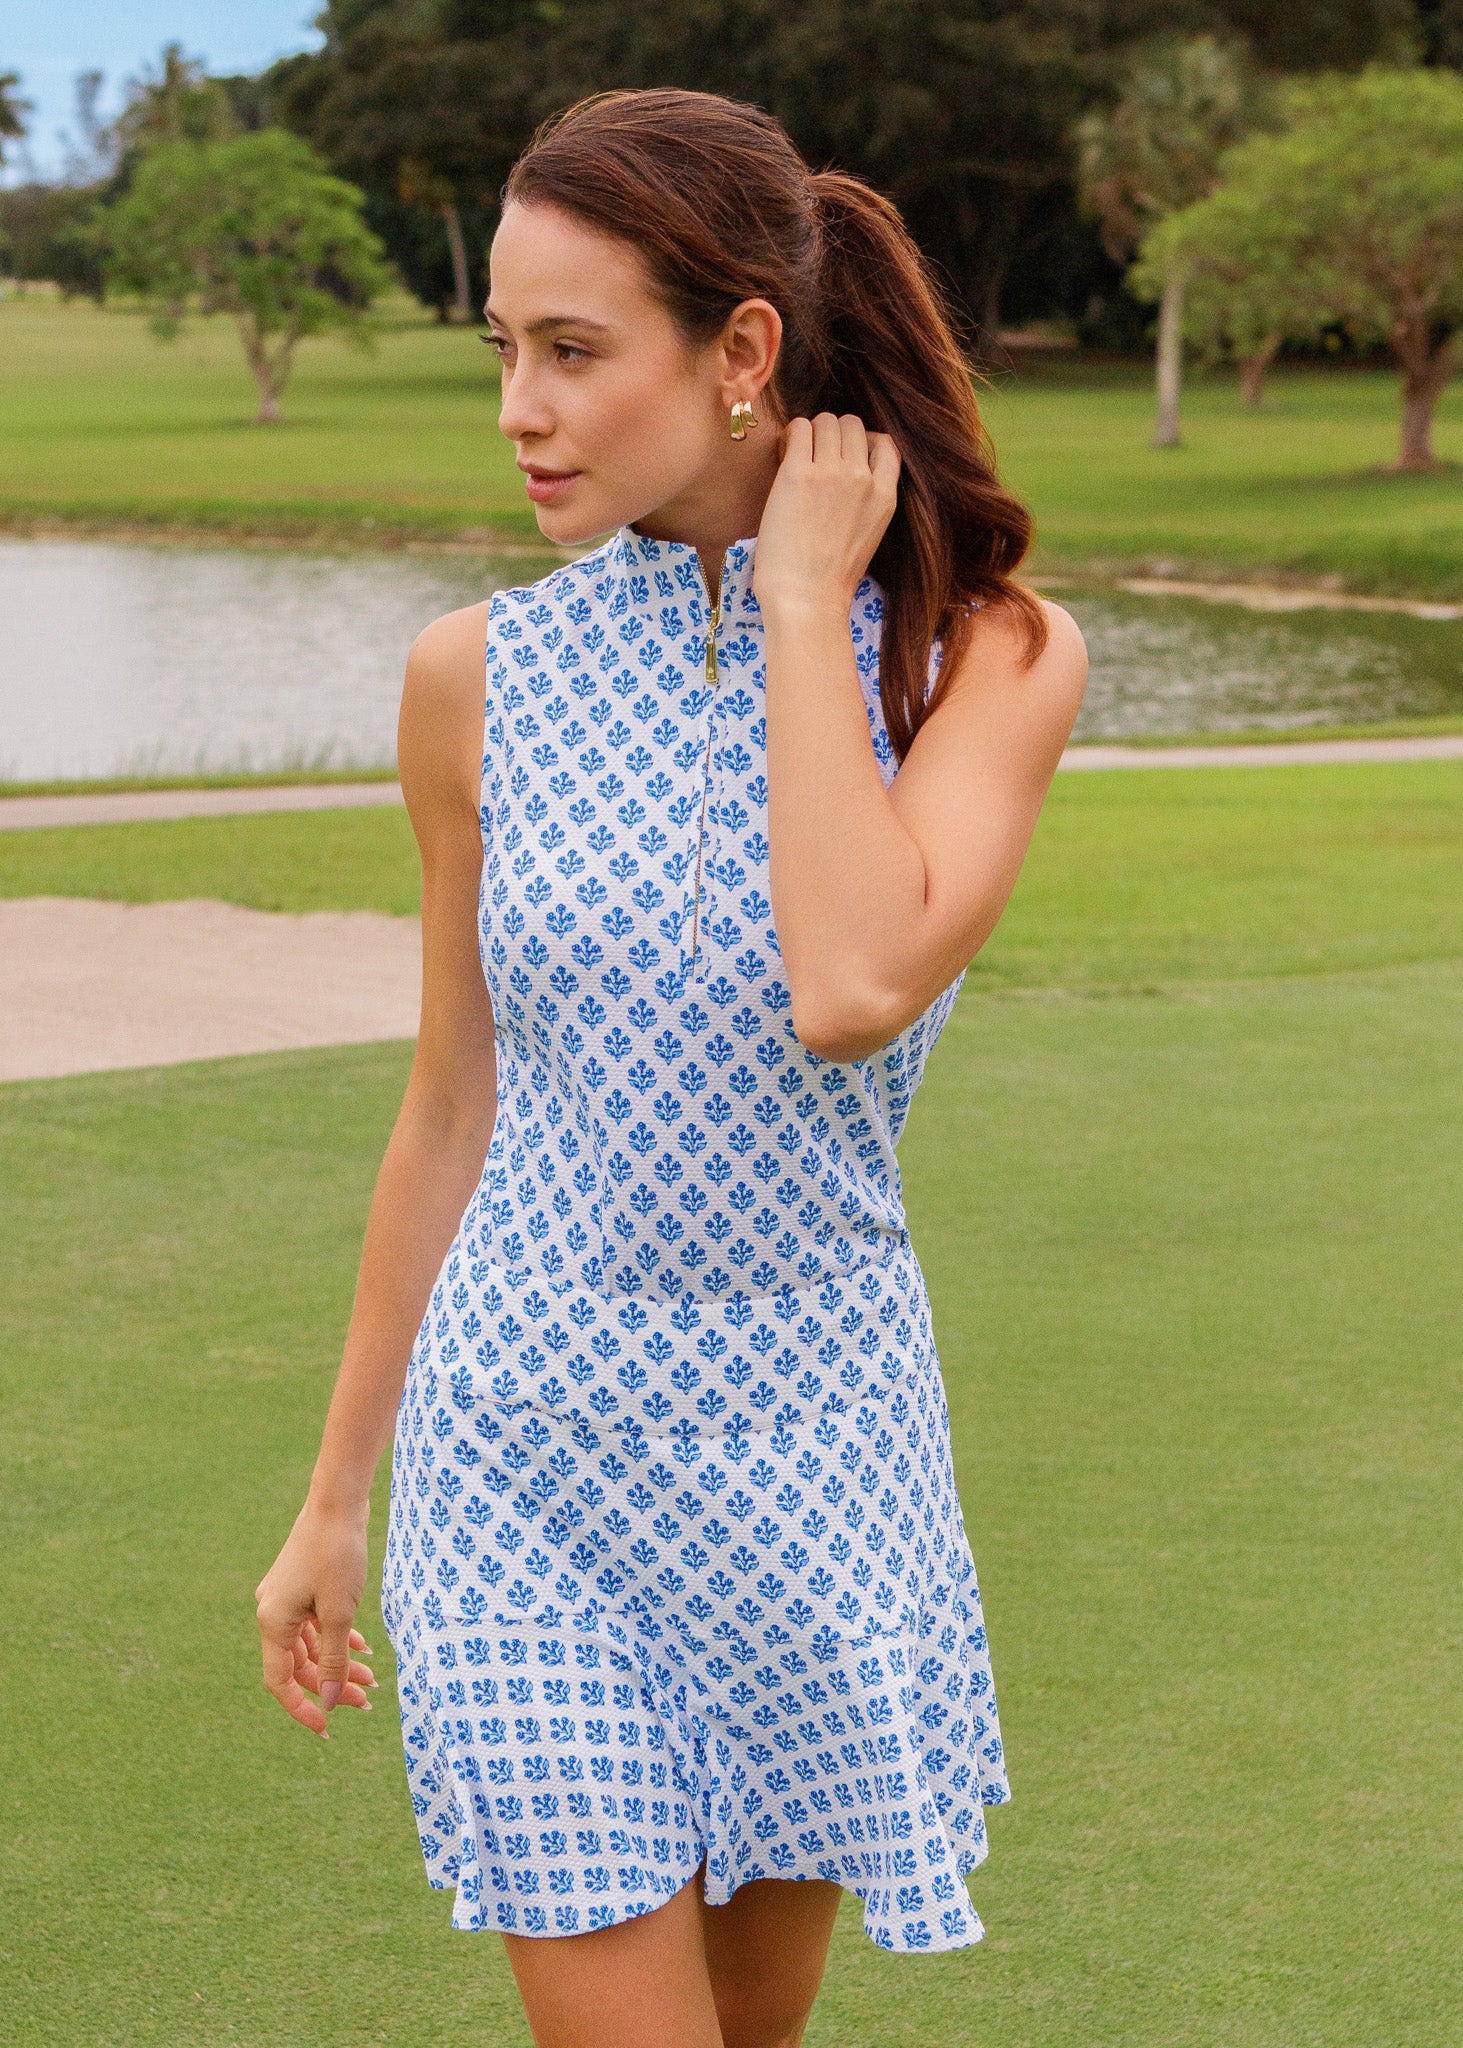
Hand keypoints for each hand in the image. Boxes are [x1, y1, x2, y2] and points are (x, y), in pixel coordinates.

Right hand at [255, 1498, 375, 1737]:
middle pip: (300, 1665)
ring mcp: (286, 1599)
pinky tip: (363, 1647)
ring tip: (372, 1677)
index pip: (281, 1682)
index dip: (302, 1708)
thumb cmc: (337, 1554)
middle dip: (332, 1684)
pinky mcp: (302, 1586)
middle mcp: (273, 1613)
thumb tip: (331, 1701)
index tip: (327, 1727)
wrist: (337, 1501)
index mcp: (273, 1622)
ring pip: (311, 1645)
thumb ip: (334, 1660)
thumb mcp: (339, 1613)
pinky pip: (316, 1624)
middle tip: (367, 1698)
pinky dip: (338, 1638)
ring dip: (339, 1662)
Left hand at [752, 412, 900, 618]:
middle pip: (852, 425)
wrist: (807, 598)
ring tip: (796, 457)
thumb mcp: (868, 534)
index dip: (862, 443)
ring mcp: (831, 472)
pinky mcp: (797, 474)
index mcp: (885, 495)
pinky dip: (789, 437)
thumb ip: (866, 499)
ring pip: (826, 420)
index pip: (885, 443)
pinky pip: (798, 428)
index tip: (843, 458)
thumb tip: (847, 468)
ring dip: (810, 432)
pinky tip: (782, 457)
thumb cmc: (830, 577)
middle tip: (814, 458)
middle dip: (832, 435)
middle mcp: (862, 477)